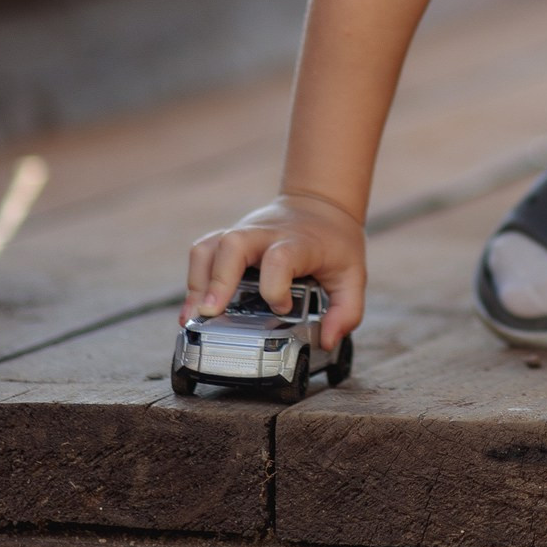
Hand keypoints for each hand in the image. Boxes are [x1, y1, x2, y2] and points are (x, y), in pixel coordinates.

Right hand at [183, 192, 366, 346]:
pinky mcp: (228, 240)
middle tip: (210, 314)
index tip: (281, 308)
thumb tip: (327, 340)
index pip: (280, 258)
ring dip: (197, 282)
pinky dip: (194, 280)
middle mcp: (265, 235)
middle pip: (233, 244)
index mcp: (298, 243)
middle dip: (218, 280)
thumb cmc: (334, 244)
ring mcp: (244, 235)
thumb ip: (347, 310)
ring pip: (209, 247)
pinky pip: (202, 253)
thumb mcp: (353, 275)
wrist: (319, 205)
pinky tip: (193, 309)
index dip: (275, 286)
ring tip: (193, 318)